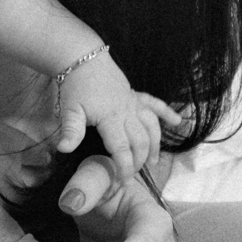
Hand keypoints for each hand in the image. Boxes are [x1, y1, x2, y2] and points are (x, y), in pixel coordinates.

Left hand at [56, 54, 183, 181]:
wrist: (82, 59)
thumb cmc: (75, 86)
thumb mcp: (69, 110)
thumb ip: (70, 131)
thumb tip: (63, 149)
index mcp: (111, 118)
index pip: (122, 149)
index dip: (124, 168)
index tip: (122, 183)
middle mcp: (127, 112)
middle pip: (140, 141)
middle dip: (139, 161)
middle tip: (133, 175)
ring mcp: (134, 103)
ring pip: (152, 127)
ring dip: (155, 144)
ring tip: (153, 161)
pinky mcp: (136, 95)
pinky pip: (156, 104)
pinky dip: (167, 113)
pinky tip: (178, 122)